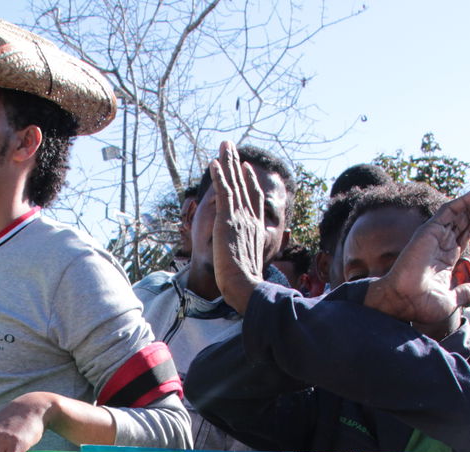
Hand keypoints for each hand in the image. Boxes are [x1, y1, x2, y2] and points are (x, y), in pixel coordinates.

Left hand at [210, 141, 267, 313]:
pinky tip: (213, 163)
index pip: (253, 199)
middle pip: (243, 185)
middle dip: (236, 164)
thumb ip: (247, 255)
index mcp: (255, 229)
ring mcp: (240, 218)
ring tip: (224, 145)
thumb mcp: (249, 265)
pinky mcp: (228, 220)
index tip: (246, 168)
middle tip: (231, 146)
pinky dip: (219, 176)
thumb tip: (247, 262)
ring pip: (234, 184)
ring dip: (228, 162)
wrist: (245, 287)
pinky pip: (223, 192)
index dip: (250, 182)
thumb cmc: (246, 284)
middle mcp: (250, 219)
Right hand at [365, 177, 469, 327]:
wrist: (404, 302)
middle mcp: (441, 242)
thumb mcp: (452, 299)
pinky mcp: (429, 230)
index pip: (467, 231)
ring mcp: (435, 235)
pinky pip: (450, 210)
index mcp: (446, 256)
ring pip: (460, 209)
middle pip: (466, 216)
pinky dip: (466, 200)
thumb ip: (466, 292)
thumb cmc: (421, 304)